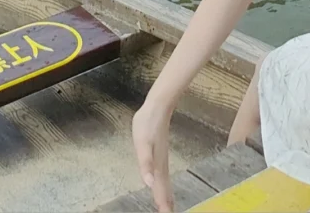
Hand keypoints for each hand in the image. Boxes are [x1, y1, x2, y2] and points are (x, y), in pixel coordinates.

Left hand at [132, 98, 173, 212]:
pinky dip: (164, 185)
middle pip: (165, 191)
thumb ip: (146, 164)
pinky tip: (160, 185)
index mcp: (157, 167)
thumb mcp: (142, 143)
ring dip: (166, 197)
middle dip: (166, 205)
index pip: (161, 192)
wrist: (158, 106)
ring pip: (165, 184)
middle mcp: (161, 166)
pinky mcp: (159, 154)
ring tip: (167, 208)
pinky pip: (163, 176)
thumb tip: (149, 183)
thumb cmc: (148, 124)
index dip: (163, 206)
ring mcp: (162, 160)